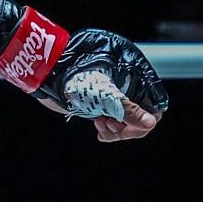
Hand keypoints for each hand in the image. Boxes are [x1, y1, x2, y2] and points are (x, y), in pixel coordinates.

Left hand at [44, 28, 167, 141]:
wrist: (47, 74)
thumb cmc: (75, 76)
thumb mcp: (105, 95)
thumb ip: (128, 110)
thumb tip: (151, 124)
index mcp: (135, 71)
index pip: (155, 101)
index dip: (146, 118)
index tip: (129, 128)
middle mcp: (128, 80)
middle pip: (143, 113)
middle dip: (129, 126)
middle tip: (110, 128)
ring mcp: (115, 90)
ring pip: (128, 119)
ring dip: (118, 129)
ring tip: (101, 126)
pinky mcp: (102, 99)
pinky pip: (115, 119)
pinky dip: (109, 129)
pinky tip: (99, 130)